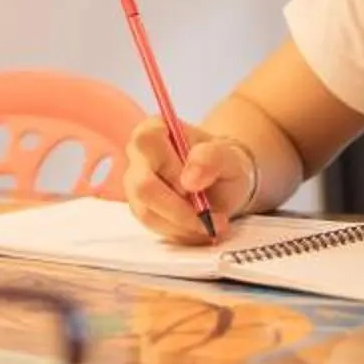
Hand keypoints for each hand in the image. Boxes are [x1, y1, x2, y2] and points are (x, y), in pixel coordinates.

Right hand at [122, 117, 249, 245]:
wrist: (222, 182)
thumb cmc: (223, 163)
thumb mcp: (229, 157)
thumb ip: (211, 159)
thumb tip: (189, 180)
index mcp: (154, 130)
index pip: (147, 145)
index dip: (171, 170)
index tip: (197, 188)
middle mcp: (137, 156)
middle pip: (142, 186)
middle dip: (179, 210)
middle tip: (210, 217)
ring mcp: (135, 185)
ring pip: (148, 213)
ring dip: (184, 225)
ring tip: (213, 224)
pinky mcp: (141, 209)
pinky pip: (155, 227)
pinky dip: (182, 233)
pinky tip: (201, 228)